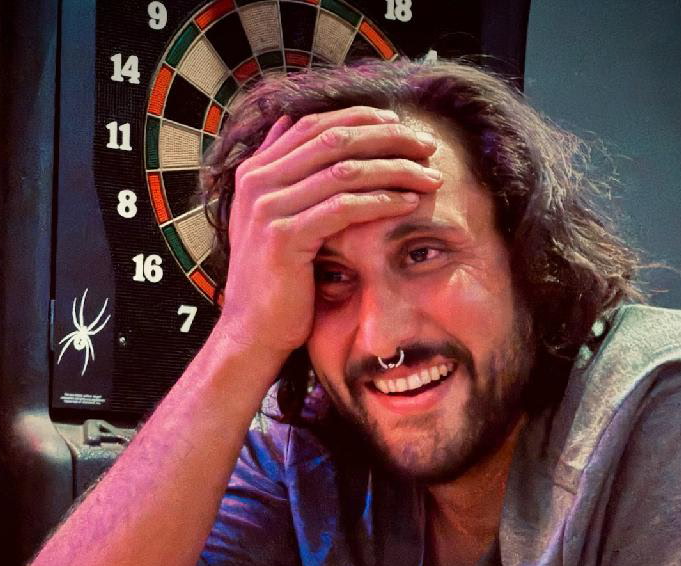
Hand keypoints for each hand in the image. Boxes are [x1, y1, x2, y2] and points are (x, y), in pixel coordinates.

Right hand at [219, 106, 441, 357]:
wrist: (251, 332)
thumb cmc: (273, 282)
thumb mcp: (268, 219)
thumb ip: (278, 172)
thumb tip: (288, 122)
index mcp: (255, 172)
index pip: (314, 124)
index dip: (361, 119)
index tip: (399, 125)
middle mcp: (257, 182)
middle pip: (334, 140)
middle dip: (387, 138)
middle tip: (426, 145)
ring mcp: (268, 208)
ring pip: (345, 170)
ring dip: (395, 168)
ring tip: (429, 175)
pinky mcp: (285, 237)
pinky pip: (344, 208)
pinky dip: (381, 201)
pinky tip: (409, 204)